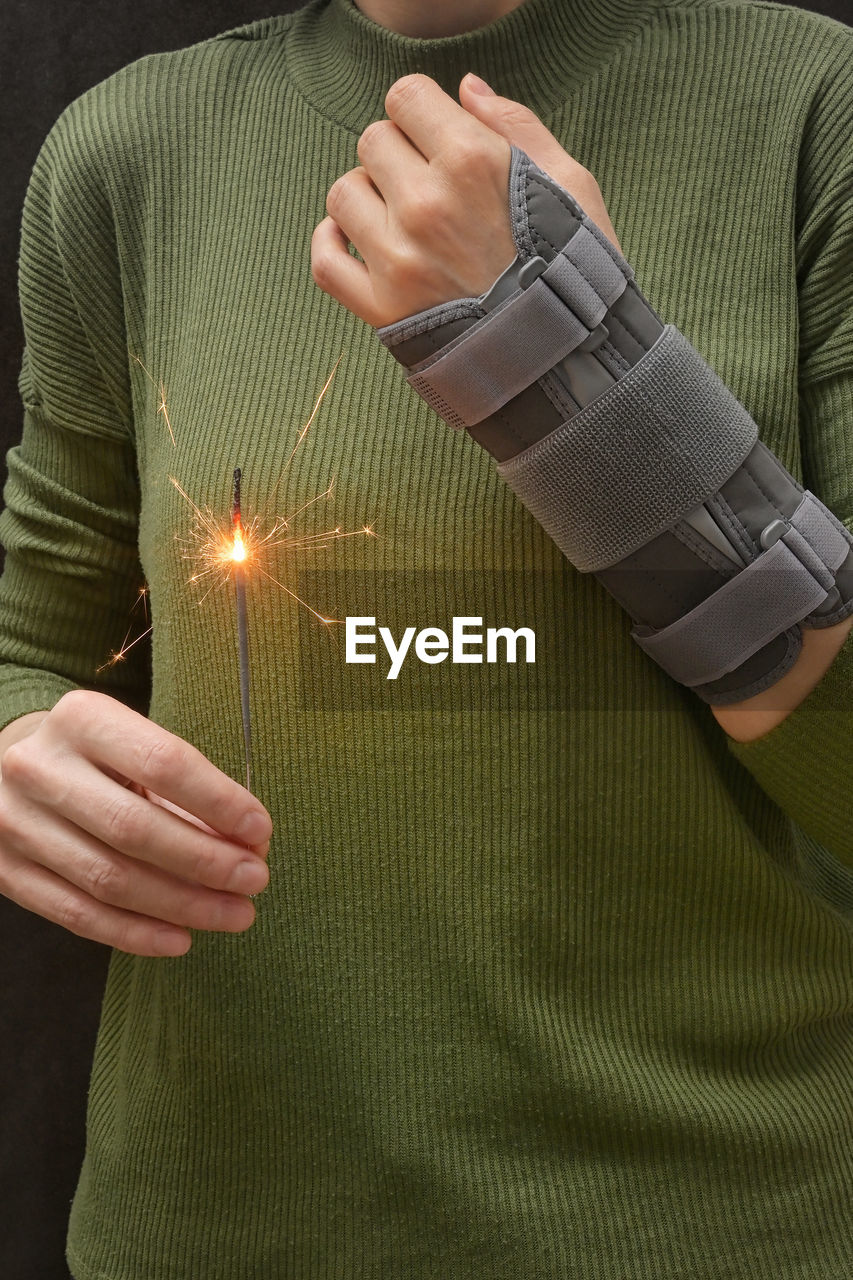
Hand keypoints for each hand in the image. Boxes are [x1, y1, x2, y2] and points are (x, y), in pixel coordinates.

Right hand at [0, 691, 272, 956]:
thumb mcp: (135, 748)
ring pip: (108, 879)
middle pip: (134, 828)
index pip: (163, 762)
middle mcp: (38, 767)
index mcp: (82, 719)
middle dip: (206, 861)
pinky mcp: (3, 872)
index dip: (219, 801)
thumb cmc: (96, 758)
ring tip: (234, 914)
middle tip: (255, 881)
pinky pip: (77, 914)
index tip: (260, 831)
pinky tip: (180, 939)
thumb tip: (249, 846)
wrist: (7, 766)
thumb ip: (187, 791)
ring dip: (182, 905)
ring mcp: (14, 822)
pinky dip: (135, 933)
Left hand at [312, 72, 621, 328]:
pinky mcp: (380, 308)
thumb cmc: (574, 272)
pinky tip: (354, 244)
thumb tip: (465, 88)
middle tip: (430, 190)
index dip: (421, 115)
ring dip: (368, 200)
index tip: (438, 141)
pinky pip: (325, 260)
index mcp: (473, 162)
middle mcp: (427, 204)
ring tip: (402, 223)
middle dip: (398, 156)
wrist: (565, 362)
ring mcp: (398, 258)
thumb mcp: (572, 184)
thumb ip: (516, 125)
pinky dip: (331, 246)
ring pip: (344, 193)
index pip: (406, 97)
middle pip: (373, 141)